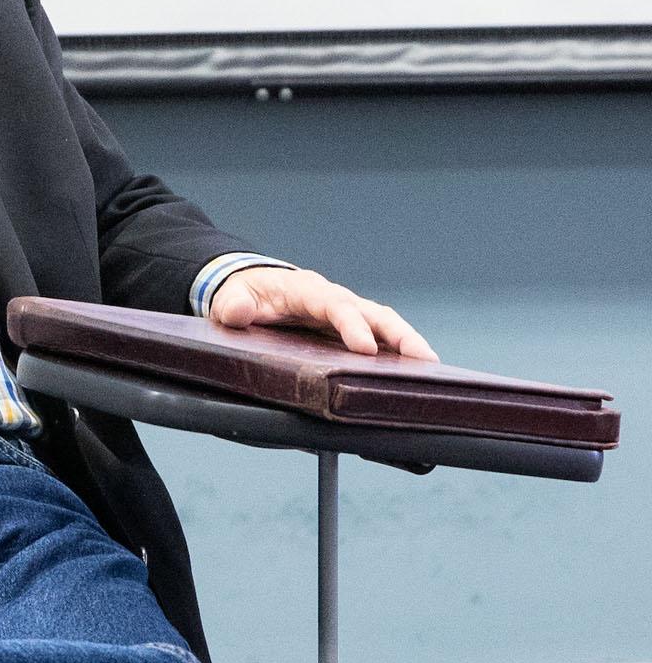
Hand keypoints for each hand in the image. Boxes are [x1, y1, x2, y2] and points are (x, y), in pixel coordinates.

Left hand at [208, 265, 438, 360]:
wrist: (251, 288)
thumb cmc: (244, 294)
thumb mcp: (230, 298)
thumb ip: (232, 305)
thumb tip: (237, 313)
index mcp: (306, 289)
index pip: (335, 305)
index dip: (351, 325)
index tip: (365, 349)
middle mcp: (333, 298)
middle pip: (372, 312)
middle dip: (398, 334)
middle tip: (423, 359)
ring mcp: (346, 312)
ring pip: (384, 323)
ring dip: (407, 343)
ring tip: (432, 369)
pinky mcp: (350, 327)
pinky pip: (380, 336)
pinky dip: (399, 351)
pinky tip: (416, 374)